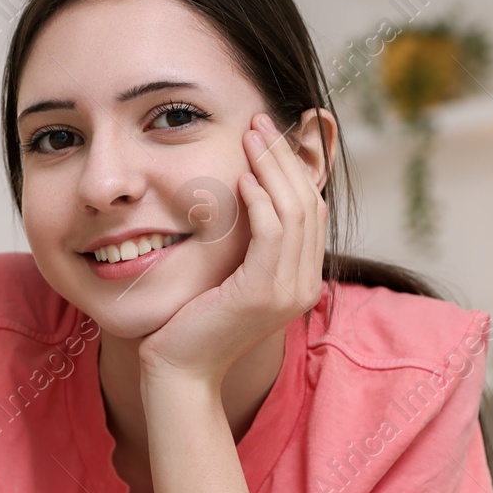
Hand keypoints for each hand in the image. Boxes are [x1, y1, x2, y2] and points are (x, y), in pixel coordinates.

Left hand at [137, 110, 326, 384]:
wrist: (180, 371)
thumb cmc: (192, 322)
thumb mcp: (227, 274)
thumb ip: (246, 243)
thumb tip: (246, 191)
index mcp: (300, 278)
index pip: (312, 209)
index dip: (293, 167)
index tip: (267, 133)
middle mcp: (304, 285)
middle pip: (309, 203)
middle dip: (284, 157)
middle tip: (258, 122)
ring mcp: (289, 291)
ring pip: (295, 212)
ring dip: (271, 168)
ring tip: (249, 136)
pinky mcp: (264, 294)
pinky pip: (273, 234)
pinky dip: (260, 202)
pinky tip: (241, 179)